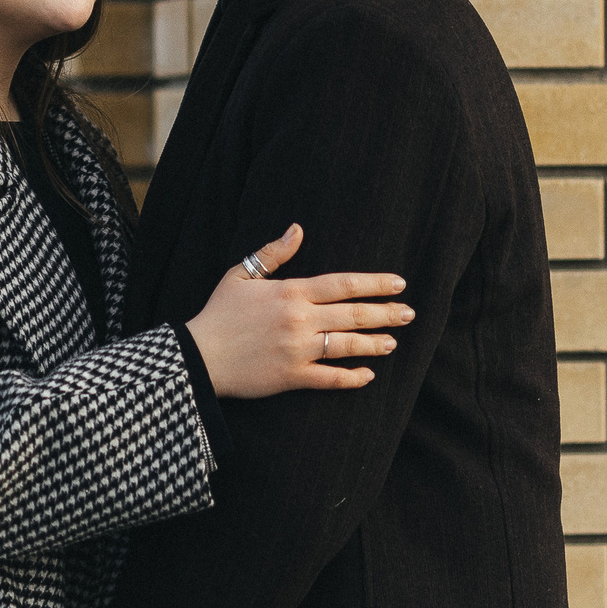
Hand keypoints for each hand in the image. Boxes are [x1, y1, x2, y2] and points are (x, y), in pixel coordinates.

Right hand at [184, 224, 411, 398]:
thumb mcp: (240, 275)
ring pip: (347, 345)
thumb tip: (298, 229)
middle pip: (353, 314)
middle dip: (386, 313)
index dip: (374, 284)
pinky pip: (329, 378)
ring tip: (392, 342)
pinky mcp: (291, 376)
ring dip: (374, 343)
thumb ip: (273, 253)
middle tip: (409, 313)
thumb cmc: (219, 313)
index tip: (398, 284)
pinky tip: (367, 375)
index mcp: (290, 292)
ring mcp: (297, 350)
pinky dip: (351, 377)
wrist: (198, 355)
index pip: (343, 284)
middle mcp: (299, 319)